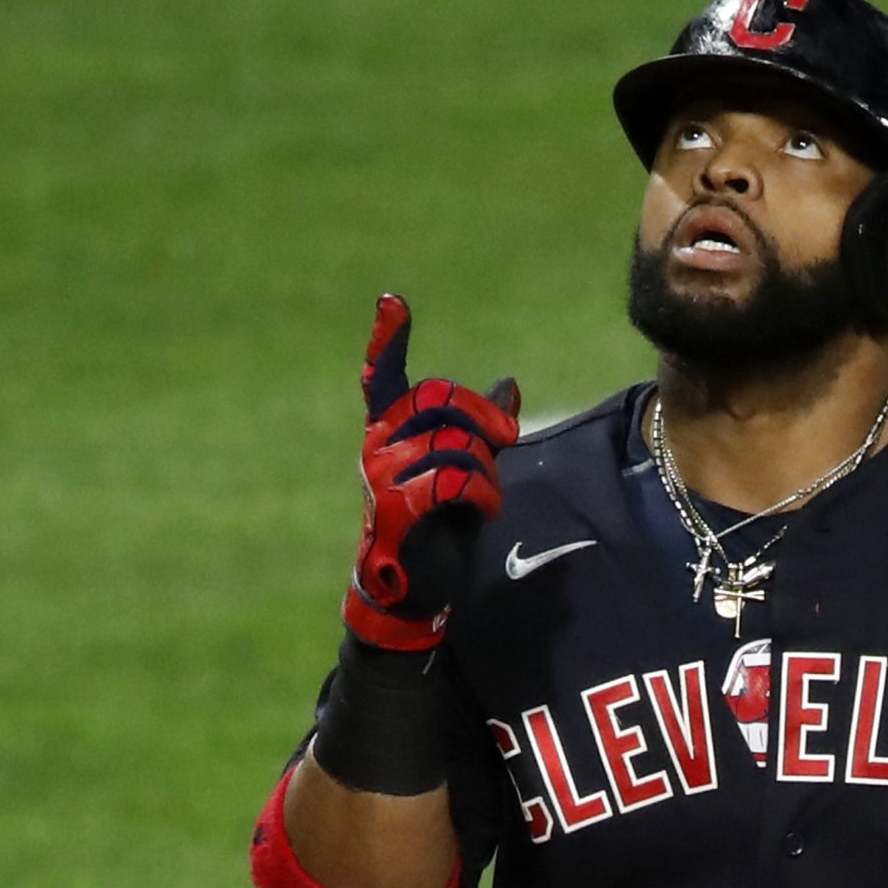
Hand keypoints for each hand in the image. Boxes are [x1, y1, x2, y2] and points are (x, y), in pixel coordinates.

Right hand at [344, 293, 518, 650]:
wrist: (416, 585)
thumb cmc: (439, 523)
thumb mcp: (467, 466)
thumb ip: (483, 429)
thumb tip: (509, 384)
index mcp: (390, 429)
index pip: (386, 377)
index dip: (389, 339)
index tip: (393, 302)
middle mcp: (378, 445)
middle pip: (438, 398)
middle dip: (482, 416)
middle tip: (507, 441)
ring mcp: (382, 477)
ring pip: (454, 442)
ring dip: (485, 469)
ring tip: (483, 495)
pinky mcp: (397, 509)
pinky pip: (454, 479)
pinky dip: (481, 493)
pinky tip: (482, 510)